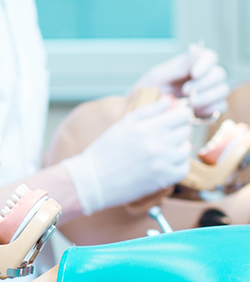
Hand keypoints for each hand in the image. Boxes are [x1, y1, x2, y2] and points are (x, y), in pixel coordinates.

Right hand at [61, 98, 192, 216]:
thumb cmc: (105, 151)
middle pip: (185, 131)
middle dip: (179, 129)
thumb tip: (169, 101)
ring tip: (164, 149)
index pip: (181, 116)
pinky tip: (166, 162)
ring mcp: (162, 163)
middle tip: (166, 134)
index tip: (176, 118)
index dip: (180, 114)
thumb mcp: (123, 124)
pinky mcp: (164, 179)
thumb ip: (148, 110)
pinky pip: (184, 167)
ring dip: (178, 147)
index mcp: (146, 128)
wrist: (94, 180)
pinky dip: (178, 164)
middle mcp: (157, 144)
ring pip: (186, 148)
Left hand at [136, 44, 228, 117]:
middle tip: (185, 91)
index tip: (194, 73)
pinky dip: (211, 108)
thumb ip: (179, 66)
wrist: (141, 115)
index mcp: (189, 65)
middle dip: (204, 83)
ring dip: (207, 96)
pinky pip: (220, 107)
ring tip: (189, 102)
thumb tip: (195, 48)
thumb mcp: (158, 77)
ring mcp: (207, 93)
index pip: (209, 56)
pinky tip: (196, 111)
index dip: (206, 63)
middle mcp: (202, 78)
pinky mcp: (209, 109)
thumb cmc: (146, 92)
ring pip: (222, 90)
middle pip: (219, 73)